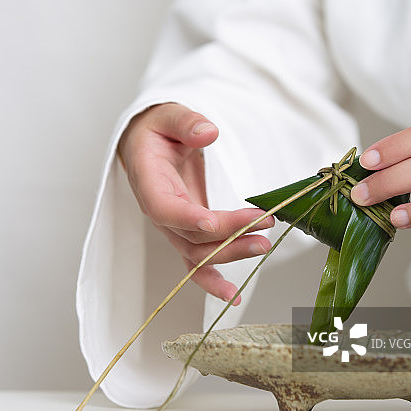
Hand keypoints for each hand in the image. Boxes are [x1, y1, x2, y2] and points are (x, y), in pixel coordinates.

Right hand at [118, 103, 273, 302]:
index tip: (213, 223)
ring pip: (197, 252)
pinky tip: (234, 295)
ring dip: (231, 253)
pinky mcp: (187, 232)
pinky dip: (213, 280)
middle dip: (227, 237)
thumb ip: (185, 122)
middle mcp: (159, 210)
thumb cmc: (157, 130)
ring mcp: (174, 226)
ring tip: (263, 245)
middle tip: (263, 229)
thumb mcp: (167, 115)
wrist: (147, 145)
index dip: (187, 218)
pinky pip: (197, 261)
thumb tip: (207, 131)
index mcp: (149, 181)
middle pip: (189, 236)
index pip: (165, 208)